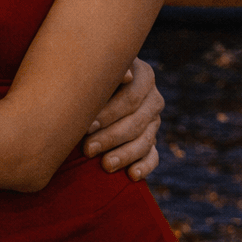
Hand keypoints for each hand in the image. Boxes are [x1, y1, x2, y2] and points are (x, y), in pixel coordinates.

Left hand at [82, 58, 163, 180]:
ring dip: (124, 155)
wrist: (95, 85)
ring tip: (105, 165)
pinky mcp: (152, 140)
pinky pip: (153, 156)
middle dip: (111, 137)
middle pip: (136, 122)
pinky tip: (131, 175)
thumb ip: (107, 70)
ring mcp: (154, 121)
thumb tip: (127, 76)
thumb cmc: (91, 73)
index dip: (109, 113)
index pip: (131, 98)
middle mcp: (153, 98)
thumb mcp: (97, 66)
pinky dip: (144, 167)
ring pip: (145, 141)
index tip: (87, 126)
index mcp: (144, 76)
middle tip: (87, 149)